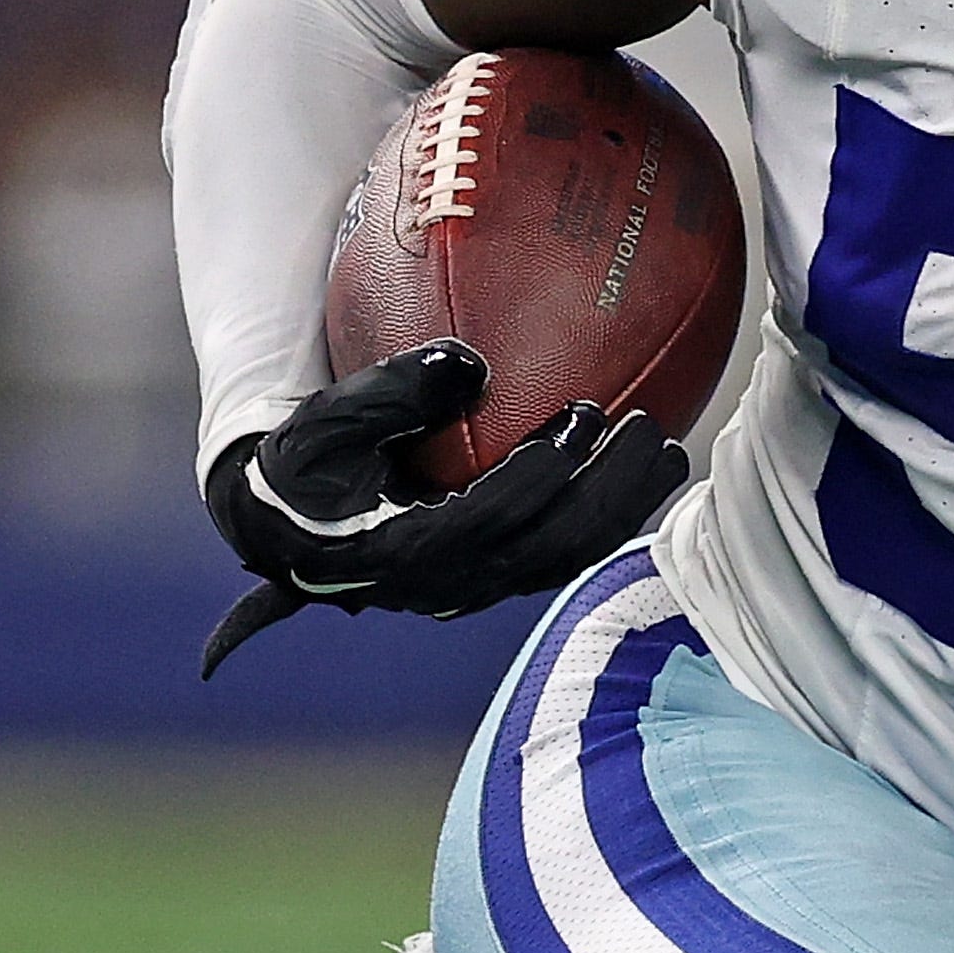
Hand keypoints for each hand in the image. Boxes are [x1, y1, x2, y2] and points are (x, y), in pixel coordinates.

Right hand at [200, 339, 690, 672]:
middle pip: (545, 548)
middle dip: (605, 493)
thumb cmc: (304, 465)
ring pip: (563, 560)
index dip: (538, 476)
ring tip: (666, 454)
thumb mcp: (325, 422)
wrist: (288, 528)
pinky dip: (606, 519)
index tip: (579, 420)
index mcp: (402, 550)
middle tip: (647, 431)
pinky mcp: (492, 580)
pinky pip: (561, 556)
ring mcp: (473, 589)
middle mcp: (446, 584)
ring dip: (621, 510)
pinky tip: (640, 475)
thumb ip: (392, 392)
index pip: (485, 518)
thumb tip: (470, 364)